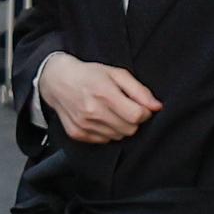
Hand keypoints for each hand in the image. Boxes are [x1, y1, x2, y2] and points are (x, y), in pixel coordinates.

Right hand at [36, 55, 161, 142]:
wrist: (57, 81)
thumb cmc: (89, 74)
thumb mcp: (116, 73)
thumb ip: (139, 90)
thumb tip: (157, 107)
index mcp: (105, 93)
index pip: (137, 116)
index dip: (144, 112)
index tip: (140, 106)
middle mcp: (93, 111)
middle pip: (130, 129)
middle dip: (133, 120)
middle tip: (125, 107)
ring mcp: (84, 125)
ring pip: (118, 136)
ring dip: (120, 126)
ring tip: (110, 111)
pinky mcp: (78, 134)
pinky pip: (104, 140)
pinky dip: (107, 131)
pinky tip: (100, 118)